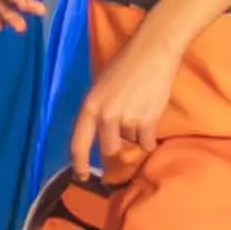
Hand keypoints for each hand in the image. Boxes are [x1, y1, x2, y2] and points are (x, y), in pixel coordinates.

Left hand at [71, 36, 179, 183]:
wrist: (152, 52)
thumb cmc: (125, 65)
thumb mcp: (101, 87)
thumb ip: (99, 110)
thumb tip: (100, 133)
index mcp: (89, 106)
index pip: (78, 143)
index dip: (79, 163)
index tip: (81, 177)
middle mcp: (104, 115)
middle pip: (109, 148)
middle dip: (118, 144)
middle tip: (127, 129)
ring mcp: (126, 119)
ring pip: (130, 143)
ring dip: (135, 135)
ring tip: (140, 111)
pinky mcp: (146, 121)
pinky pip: (146, 142)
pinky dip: (149, 137)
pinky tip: (151, 118)